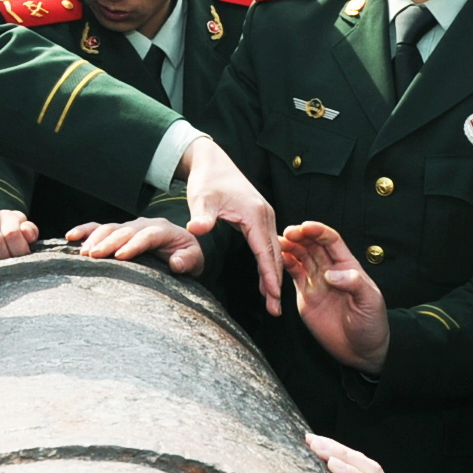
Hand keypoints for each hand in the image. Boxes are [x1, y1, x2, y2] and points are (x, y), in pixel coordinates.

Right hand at [68, 216, 201, 273]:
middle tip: (93, 255)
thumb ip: (188, 260)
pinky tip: (70, 236)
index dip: (133, 245)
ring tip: (83, 252)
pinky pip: (98, 227)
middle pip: (124, 230)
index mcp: (163, 230)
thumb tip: (176, 263)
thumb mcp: (195, 260)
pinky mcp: (117, 231)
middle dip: (108, 241)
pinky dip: (84, 230)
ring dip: (94, 238)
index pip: (147, 235)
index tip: (120, 256)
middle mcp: (144, 225)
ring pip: (109, 228)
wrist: (181, 251)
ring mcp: (129, 227)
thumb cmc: (186, 257)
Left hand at [179, 136, 280, 313]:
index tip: (273, 297)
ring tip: (272, 302)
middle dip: (276, 283)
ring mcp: (265, 217)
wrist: (212, 161)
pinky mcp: (259, 219)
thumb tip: (196, 229)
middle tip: (275, 310)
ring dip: (274, 276)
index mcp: (255, 215)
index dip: (270, 276)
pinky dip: (269, 264)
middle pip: (275, 256)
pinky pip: (268, 246)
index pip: (265, 252)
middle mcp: (266, 216)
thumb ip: (201, 216)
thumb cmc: (207, 180)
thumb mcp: (202, 198)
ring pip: (274, 252)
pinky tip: (265, 281)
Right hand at [278, 221, 388, 369]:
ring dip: (289, 248)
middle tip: (286, 233)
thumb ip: (353, 284)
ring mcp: (317, 282)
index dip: (318, 231)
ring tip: (277, 244)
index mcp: (348, 266)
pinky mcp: (305, 295)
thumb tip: (331, 273)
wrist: (362, 350)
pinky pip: (293, 275)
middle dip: (299, 236)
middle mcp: (330, 270)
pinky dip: (283, 266)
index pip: (331, 241)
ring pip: (300, 257)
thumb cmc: (372, 324)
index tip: (305, 226)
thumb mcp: (370, 302)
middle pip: (312, 245)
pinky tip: (276, 261)